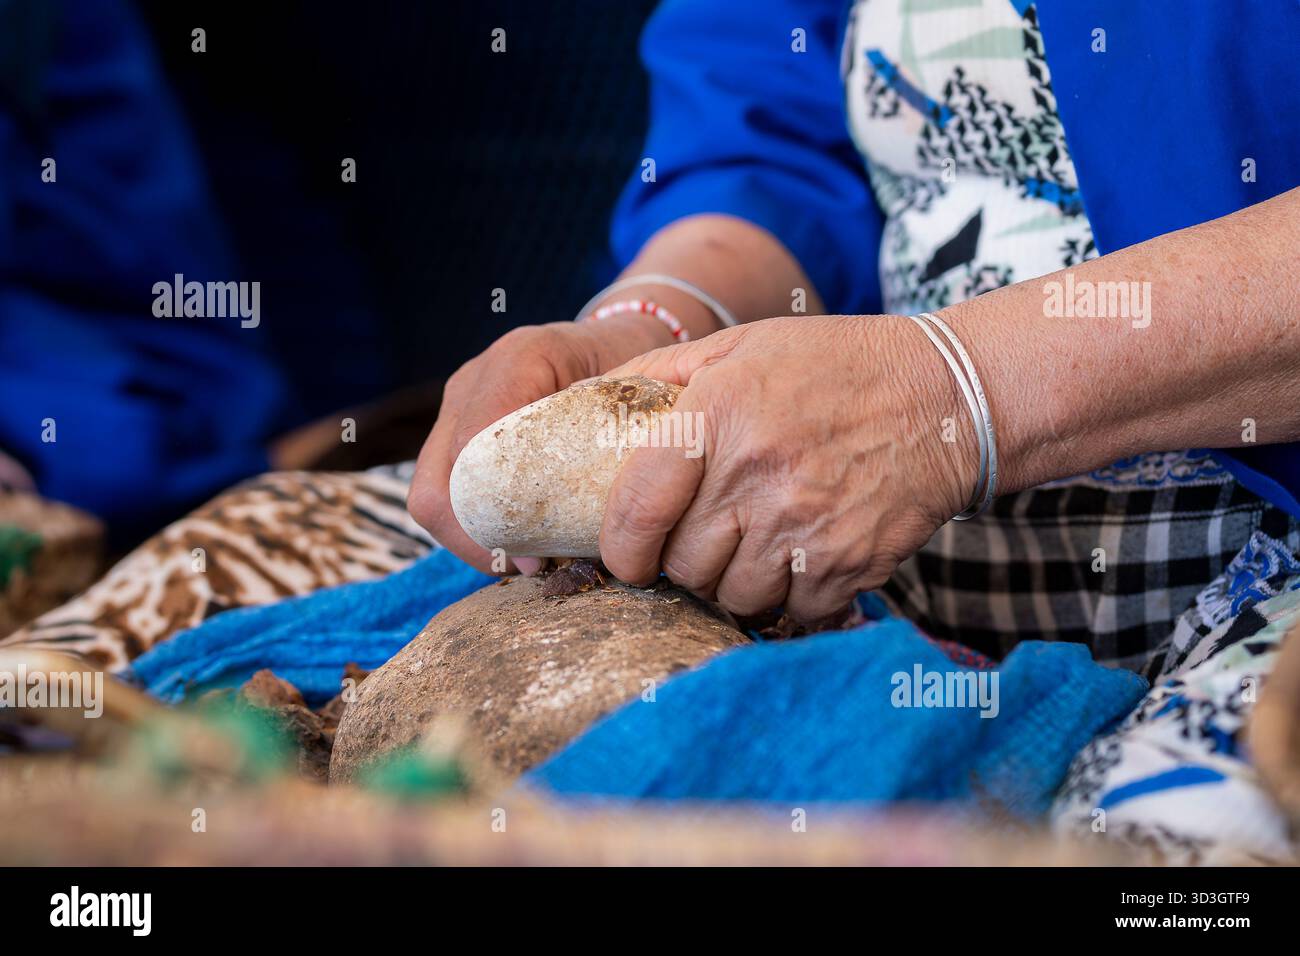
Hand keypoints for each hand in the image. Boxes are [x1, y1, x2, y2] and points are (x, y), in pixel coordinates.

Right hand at [409, 315, 675, 572]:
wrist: (621, 344)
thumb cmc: (633, 377)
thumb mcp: (636, 403)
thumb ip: (610, 451)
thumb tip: (597, 535)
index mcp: (517, 360)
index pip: (474, 451)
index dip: (495, 514)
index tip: (537, 556)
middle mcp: (473, 382)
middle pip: (436, 486)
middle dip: (477, 540)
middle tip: (530, 567)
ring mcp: (457, 407)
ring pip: (432, 498)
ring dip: (474, 539)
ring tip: (529, 559)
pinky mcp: (456, 432)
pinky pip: (445, 494)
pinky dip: (477, 526)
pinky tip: (521, 541)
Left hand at [598, 314, 979, 621]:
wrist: (946, 399)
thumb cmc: (833, 368)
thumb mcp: (741, 345)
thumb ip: (660, 375)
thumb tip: (587, 403)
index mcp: (720, 415)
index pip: (638, 508)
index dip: (620, 547)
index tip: (625, 555)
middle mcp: (759, 476)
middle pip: (684, 564)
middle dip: (681, 563)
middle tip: (698, 542)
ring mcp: (806, 526)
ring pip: (732, 597)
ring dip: (732, 583)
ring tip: (750, 547)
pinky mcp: (848, 564)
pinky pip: (792, 612)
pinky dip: (789, 597)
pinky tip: (798, 558)